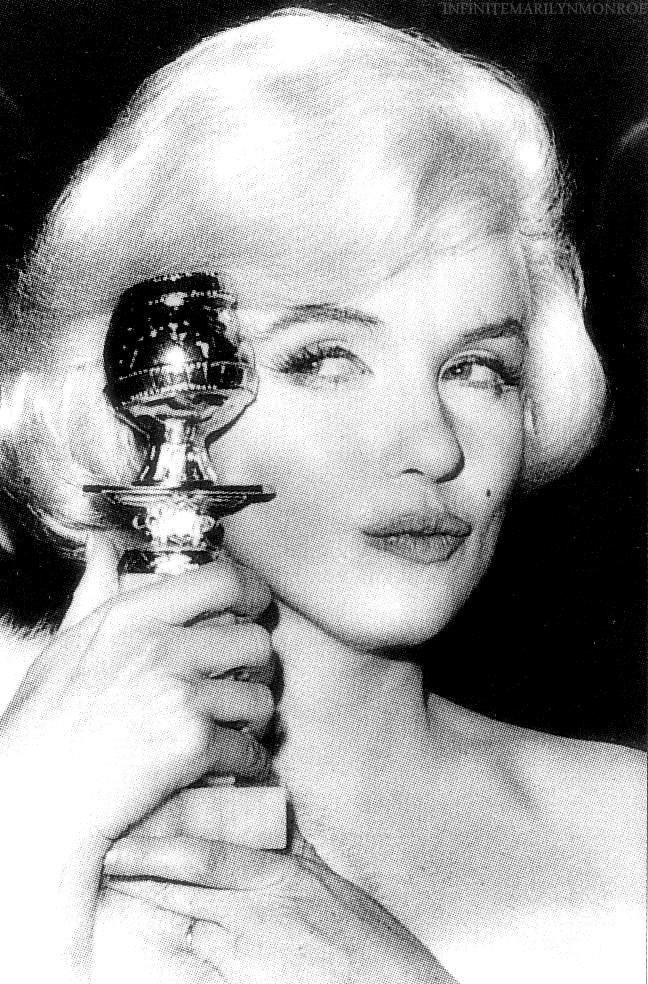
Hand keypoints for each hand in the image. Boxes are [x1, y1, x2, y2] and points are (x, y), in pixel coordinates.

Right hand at [0, 535, 275, 981]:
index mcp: (134, 617)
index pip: (222, 580)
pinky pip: (250, 747)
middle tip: (248, 680)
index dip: (254, 589)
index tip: (258, 604)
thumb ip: (95, 592)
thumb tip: (102, 546)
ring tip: (240, 725)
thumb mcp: (65, 644)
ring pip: (260, 697)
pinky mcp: (193, 746)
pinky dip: (249, 760)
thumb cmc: (44, 723)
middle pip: (255, 640)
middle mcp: (162, 649)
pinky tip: (237, 764)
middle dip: (260, 664)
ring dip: (256, 716)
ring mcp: (181, 696)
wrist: (35, 798)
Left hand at [99, 830, 457, 983]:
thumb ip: (296, 850)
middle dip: (139, 875)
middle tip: (102, 859)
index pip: (205, 857)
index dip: (158, 849)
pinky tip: (146, 944)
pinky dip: (169, 953)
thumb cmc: (371, 941)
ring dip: (146, 907)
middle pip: (183, 890)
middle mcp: (258, 912)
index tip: (123, 841)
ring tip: (112, 890)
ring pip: (183, 926)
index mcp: (280, 878)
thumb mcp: (333, 883)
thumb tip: (271, 817)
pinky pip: (198, 968)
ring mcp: (250, 955)